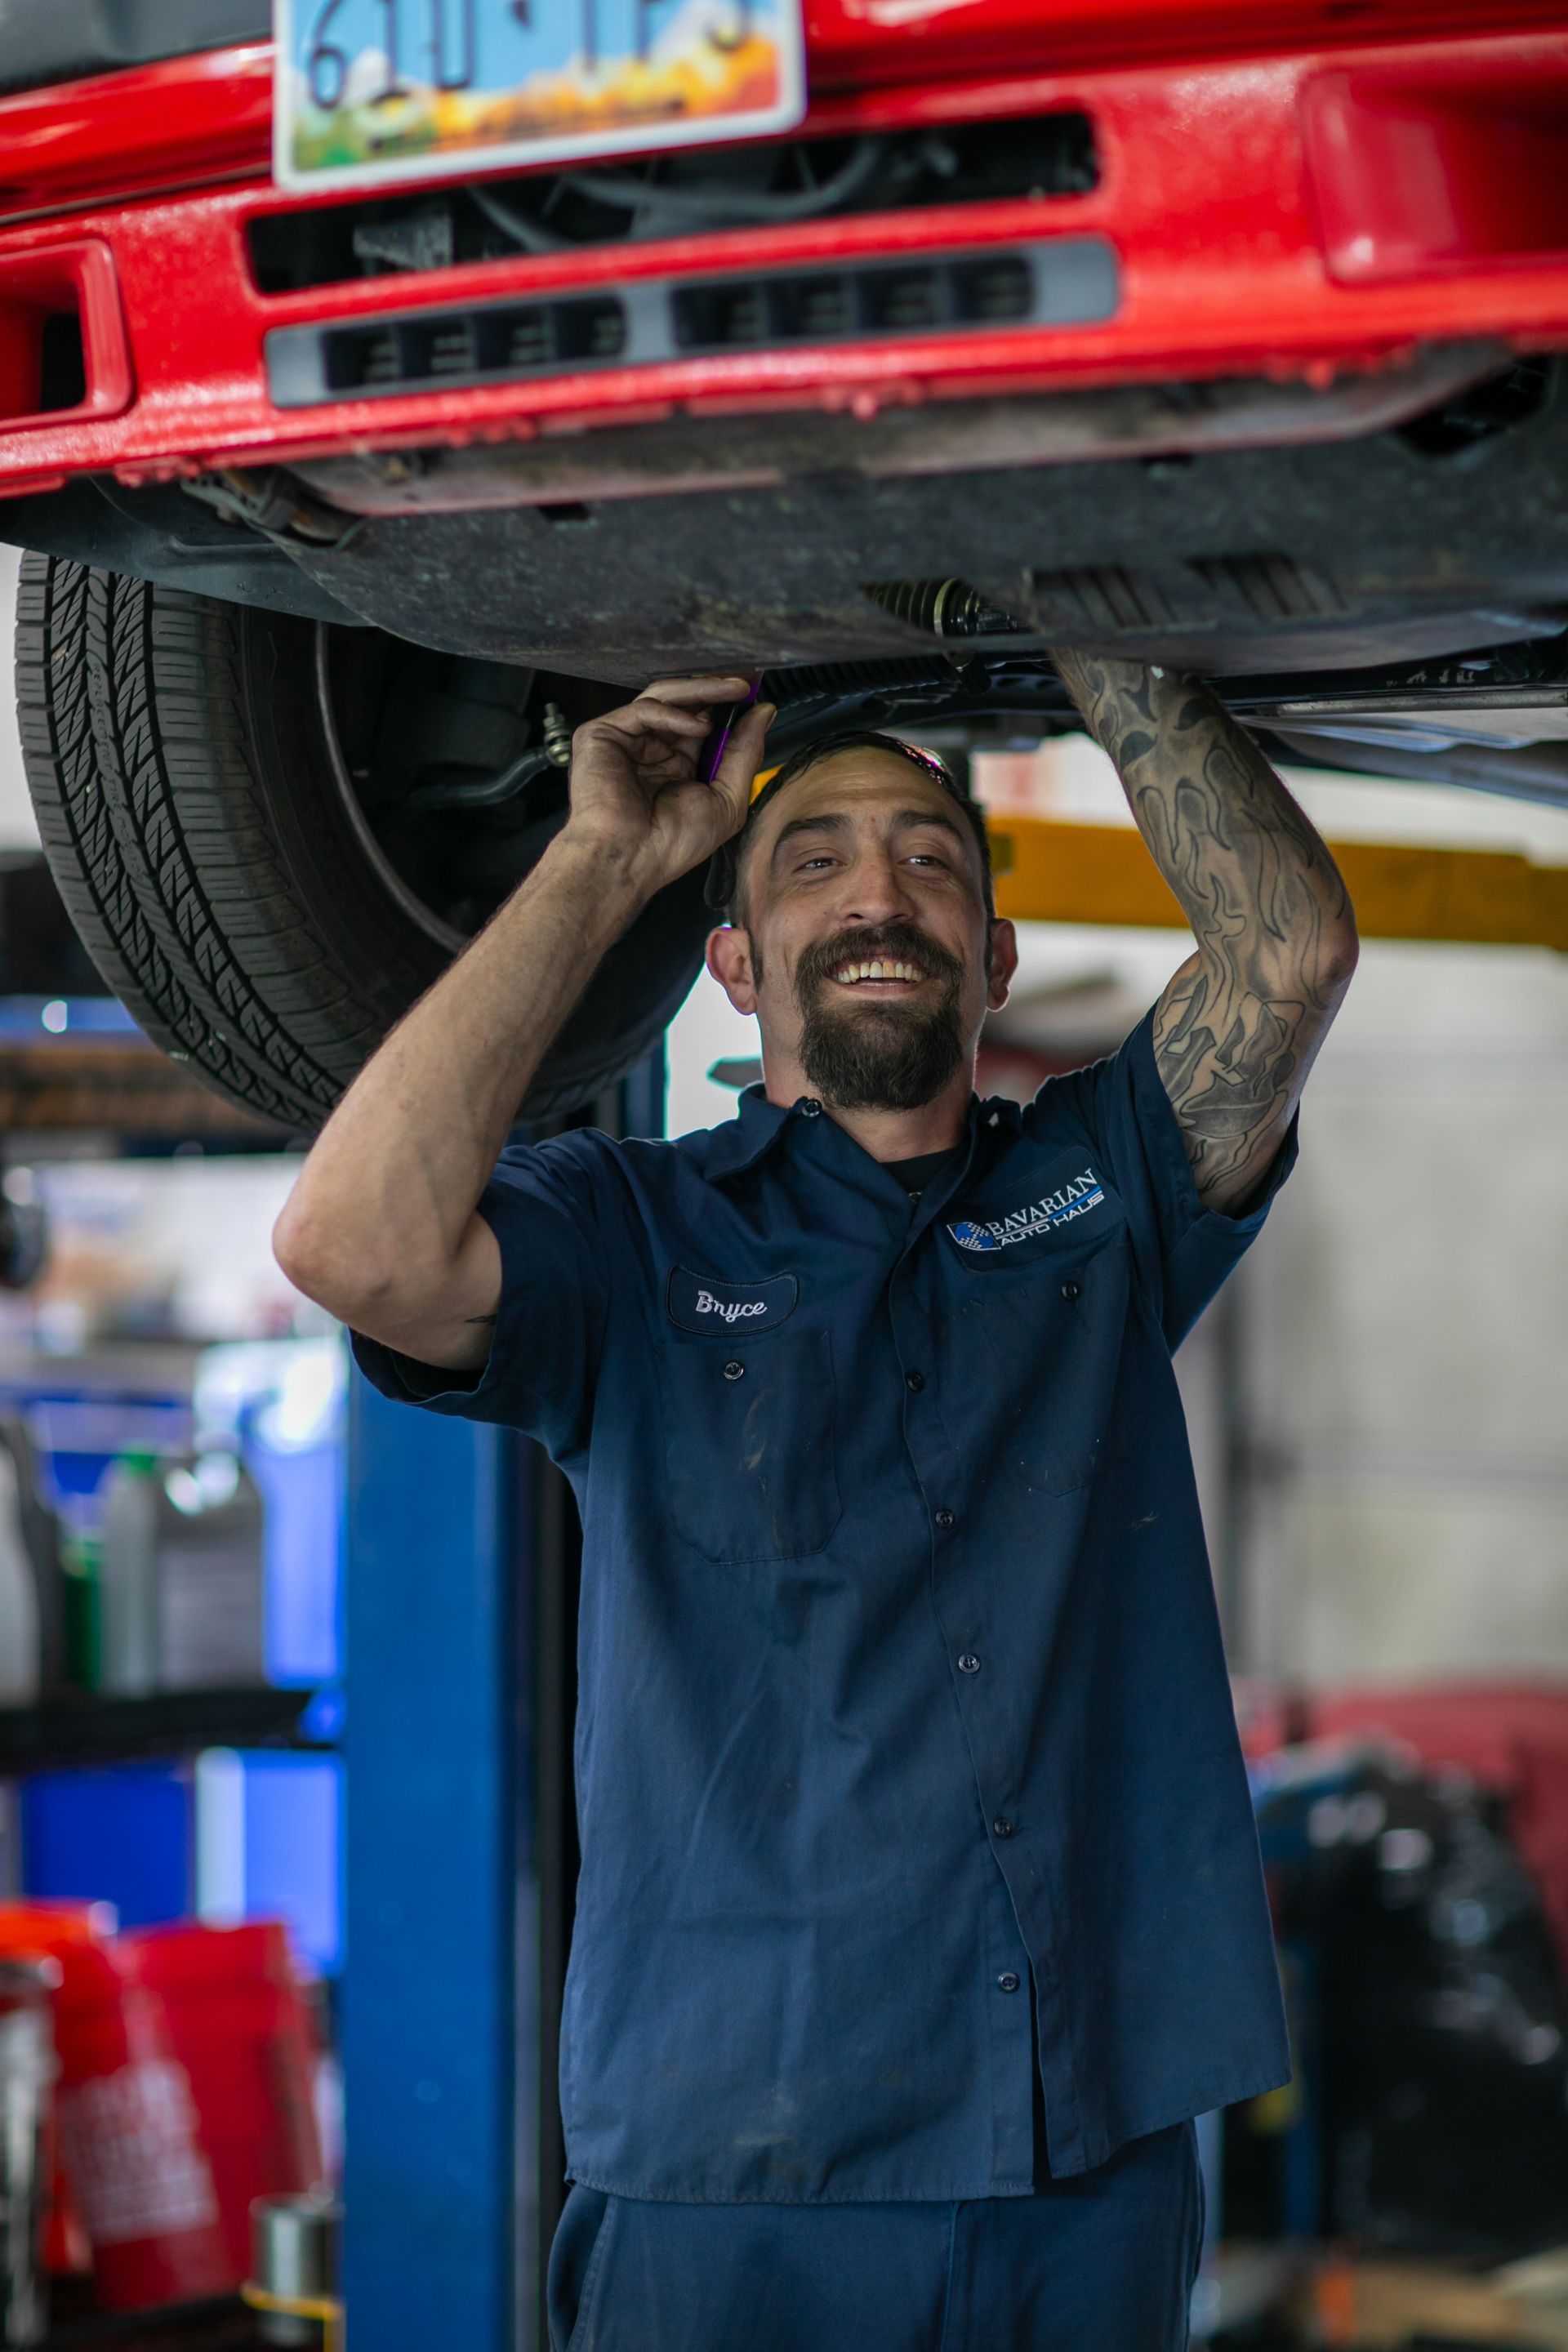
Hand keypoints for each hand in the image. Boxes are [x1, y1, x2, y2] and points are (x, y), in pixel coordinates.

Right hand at [561, 677, 774, 896]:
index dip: (729, 705)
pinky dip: (674, 712)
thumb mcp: (727, 798)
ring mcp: (626, 740)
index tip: (757, 690)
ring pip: (664, 697)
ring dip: (703, 690)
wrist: (631, 860)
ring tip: (734, 690)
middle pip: (685, 703)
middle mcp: (652, 749)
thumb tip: (764, 712)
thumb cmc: (672, 844)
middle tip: (748, 678)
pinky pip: (643, 710)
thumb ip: (745, 753)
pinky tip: (699, 726)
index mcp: (677, 764)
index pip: (704, 721)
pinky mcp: (602, 734)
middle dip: (718, 689)